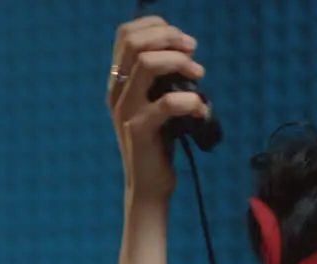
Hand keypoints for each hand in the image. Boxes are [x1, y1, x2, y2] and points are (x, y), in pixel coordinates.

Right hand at [107, 16, 208, 200]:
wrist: (149, 186)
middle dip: (170, 38)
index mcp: (119, 81)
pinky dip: (190, 101)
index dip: (156, 26)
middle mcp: (117, 92)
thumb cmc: (159, 142)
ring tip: (199, 75)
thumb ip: (162, 78)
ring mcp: (125, 111)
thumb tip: (184, 50)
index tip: (182, 41)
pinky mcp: (138, 131)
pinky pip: (166, 103)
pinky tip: (200, 110)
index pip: (126, 34)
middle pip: (135, 42)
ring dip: (181, 63)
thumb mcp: (157, 102)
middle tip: (194, 52)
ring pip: (148, 64)